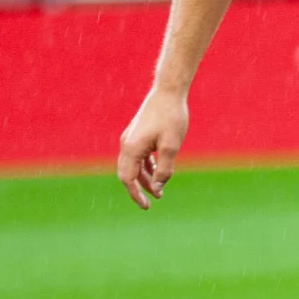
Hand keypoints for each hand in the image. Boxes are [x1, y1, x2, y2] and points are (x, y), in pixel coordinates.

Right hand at [116, 87, 189, 209]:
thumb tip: (157, 188)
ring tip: (159, 189)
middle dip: (138, 189)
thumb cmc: (171, 117)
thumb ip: (164, 170)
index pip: (128, 179)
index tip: (147, 206)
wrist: (168, 91)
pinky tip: (157, 171)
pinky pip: (137, 156)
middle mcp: (127, 144)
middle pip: (127, 174)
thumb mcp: (171, 147)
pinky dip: (145, 166)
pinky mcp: (136, 134)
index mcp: (132, 148)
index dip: (136, 195)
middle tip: (151, 202)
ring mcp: (130, 138)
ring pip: (132, 165)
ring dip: (144, 178)